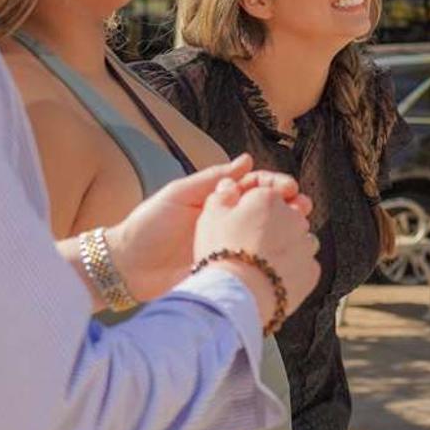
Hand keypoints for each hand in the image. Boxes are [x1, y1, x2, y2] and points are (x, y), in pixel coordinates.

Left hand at [104, 156, 310, 300]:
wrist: (127, 267)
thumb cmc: (147, 225)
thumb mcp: (178, 195)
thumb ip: (211, 179)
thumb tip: (247, 160)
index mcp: (217, 200)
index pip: (254, 186)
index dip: (275, 185)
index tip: (290, 189)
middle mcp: (227, 221)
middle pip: (266, 210)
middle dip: (289, 207)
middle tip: (303, 209)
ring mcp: (229, 246)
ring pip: (267, 235)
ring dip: (288, 231)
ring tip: (302, 230)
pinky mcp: (227, 269)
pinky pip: (256, 261)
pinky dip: (275, 257)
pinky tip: (289, 255)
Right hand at [194, 178, 321, 318]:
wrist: (237, 293)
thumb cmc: (221, 251)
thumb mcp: (211, 216)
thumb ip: (223, 196)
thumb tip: (230, 185)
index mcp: (269, 199)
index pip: (267, 195)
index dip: (253, 209)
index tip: (242, 223)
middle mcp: (294, 217)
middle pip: (288, 216)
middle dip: (275, 226)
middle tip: (252, 244)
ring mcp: (306, 245)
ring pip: (301, 240)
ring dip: (287, 247)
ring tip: (263, 263)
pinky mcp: (312, 271)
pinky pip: (305, 266)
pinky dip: (293, 270)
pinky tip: (273, 278)